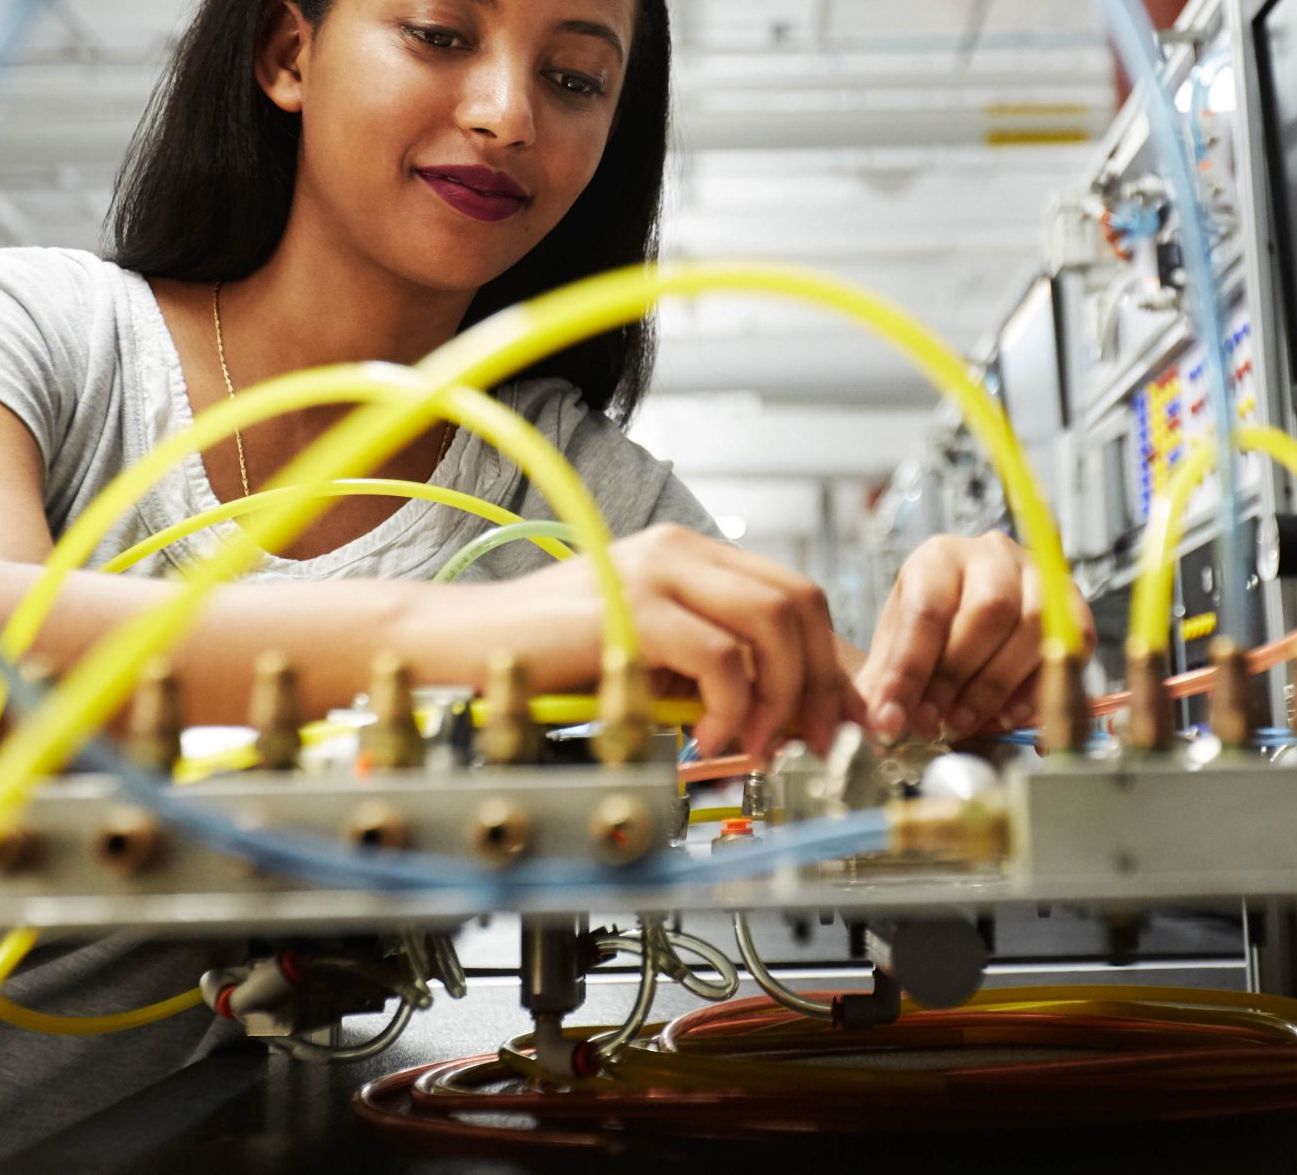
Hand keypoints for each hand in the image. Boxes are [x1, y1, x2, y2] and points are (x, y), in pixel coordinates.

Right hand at [470, 523, 859, 757]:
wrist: (456, 647)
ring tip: (759, 748)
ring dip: (781, 698)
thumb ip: (712, 675)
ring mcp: (656, 572)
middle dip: (820, 681)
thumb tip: (789, 716)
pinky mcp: (633, 609)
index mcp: (689, 555)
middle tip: (812, 742)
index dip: (830, 661)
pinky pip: (722, 659)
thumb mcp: (650, 664)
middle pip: (800, 602)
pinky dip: (732, 710)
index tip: (840, 720)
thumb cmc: (546, 661)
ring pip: (773, 624)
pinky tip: (709, 743)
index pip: (794, 594)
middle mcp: (680, 549)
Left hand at [854, 532, 1093, 740]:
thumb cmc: (933, 629)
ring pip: (1033, 627)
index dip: (910, 670)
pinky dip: (1038, 688)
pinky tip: (1007, 714)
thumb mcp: (897, 645)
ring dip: (996, 688)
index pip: (927, 609)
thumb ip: (885, 681)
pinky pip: (1070, 645)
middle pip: (988, 612)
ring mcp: (1038, 576)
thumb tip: (880, 722)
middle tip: (933, 723)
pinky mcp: (1072, 605)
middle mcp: (992, 556)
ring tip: (964, 722)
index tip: (893, 717)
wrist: (969, 613)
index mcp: (939, 557)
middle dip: (957, 678)